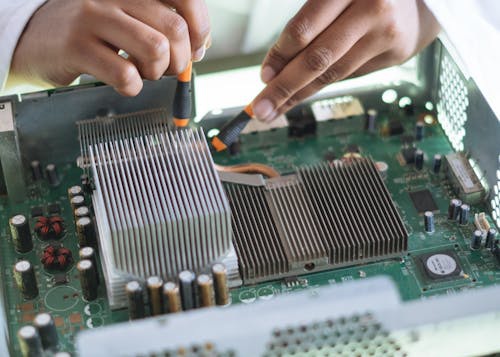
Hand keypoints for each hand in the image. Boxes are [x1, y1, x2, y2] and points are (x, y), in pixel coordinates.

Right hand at [9, 0, 209, 95]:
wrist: (36, 38)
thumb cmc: (92, 31)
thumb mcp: (130, 18)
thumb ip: (164, 26)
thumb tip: (201, 46)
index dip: (200, 27)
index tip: (196, 47)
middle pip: (175, 29)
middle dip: (180, 59)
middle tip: (167, 67)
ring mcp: (93, 17)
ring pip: (155, 49)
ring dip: (158, 72)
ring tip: (143, 72)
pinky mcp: (77, 46)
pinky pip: (125, 74)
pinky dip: (133, 87)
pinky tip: (124, 83)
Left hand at [252, 0, 439, 120]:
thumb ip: (309, 26)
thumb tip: (274, 70)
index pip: (304, 29)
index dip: (280, 56)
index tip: (263, 76)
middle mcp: (371, 7)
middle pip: (318, 58)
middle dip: (284, 87)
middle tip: (259, 109)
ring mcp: (386, 32)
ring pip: (332, 72)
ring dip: (299, 94)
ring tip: (274, 110)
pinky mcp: (395, 53)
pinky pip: (348, 75)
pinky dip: (320, 87)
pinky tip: (300, 95)